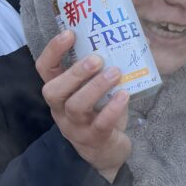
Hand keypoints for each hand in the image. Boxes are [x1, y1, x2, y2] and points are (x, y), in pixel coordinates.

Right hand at [35, 31, 131, 180]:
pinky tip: (125, 95)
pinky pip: (100, 124)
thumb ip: (108, 67)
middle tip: (97, 59)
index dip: (53, 50)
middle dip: (74, 72)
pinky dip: (112, 109)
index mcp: (60, 92)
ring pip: (76, 106)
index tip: (69, 33)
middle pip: (54, 90)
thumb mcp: (99, 90)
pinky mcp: (94, 138)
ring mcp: (75, 126)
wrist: (107, 153)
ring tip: (115, 73)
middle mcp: (61, 109)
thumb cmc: (101, 113)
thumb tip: (140, 38)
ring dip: (95, 87)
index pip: (45, 69)